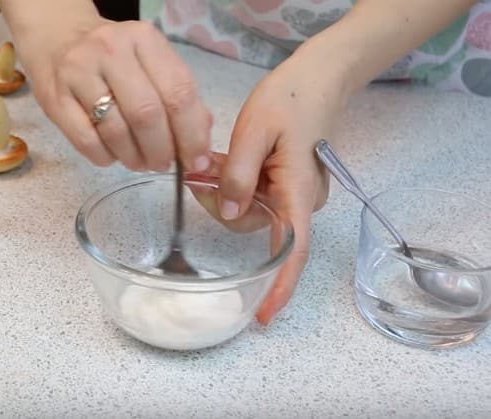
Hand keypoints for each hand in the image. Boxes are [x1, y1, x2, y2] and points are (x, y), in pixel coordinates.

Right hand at [16, 17, 212, 171]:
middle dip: (162, 150)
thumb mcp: (149, 60)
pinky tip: (112, 156)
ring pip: (116, 131)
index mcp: (144, 39)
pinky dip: (105, 157)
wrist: (56, 37)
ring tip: (140, 162)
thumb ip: (177, 95)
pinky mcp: (54, 98)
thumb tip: (201, 142)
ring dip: (134, 158)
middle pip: (148, 114)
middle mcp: (111, 50)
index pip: (179, 92)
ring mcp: (79, 73)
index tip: (197, 161)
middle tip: (165, 164)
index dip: (193, 135)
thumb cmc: (113, 57)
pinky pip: (86, 141)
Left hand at [201, 44, 349, 324]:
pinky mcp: (286, 186)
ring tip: (218, 159)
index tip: (265, 316)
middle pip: (258, 227)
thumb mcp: (255, 133)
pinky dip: (237, 186)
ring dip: (228, 193)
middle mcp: (300, 202)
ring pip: (253, 212)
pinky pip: (257, 198)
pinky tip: (229, 162)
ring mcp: (295, 195)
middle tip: (203, 172)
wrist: (315, 79)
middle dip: (224, 207)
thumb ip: (240, 176)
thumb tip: (230, 216)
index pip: (293, 251)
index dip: (279, 286)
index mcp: (297, 192)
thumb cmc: (289, 100)